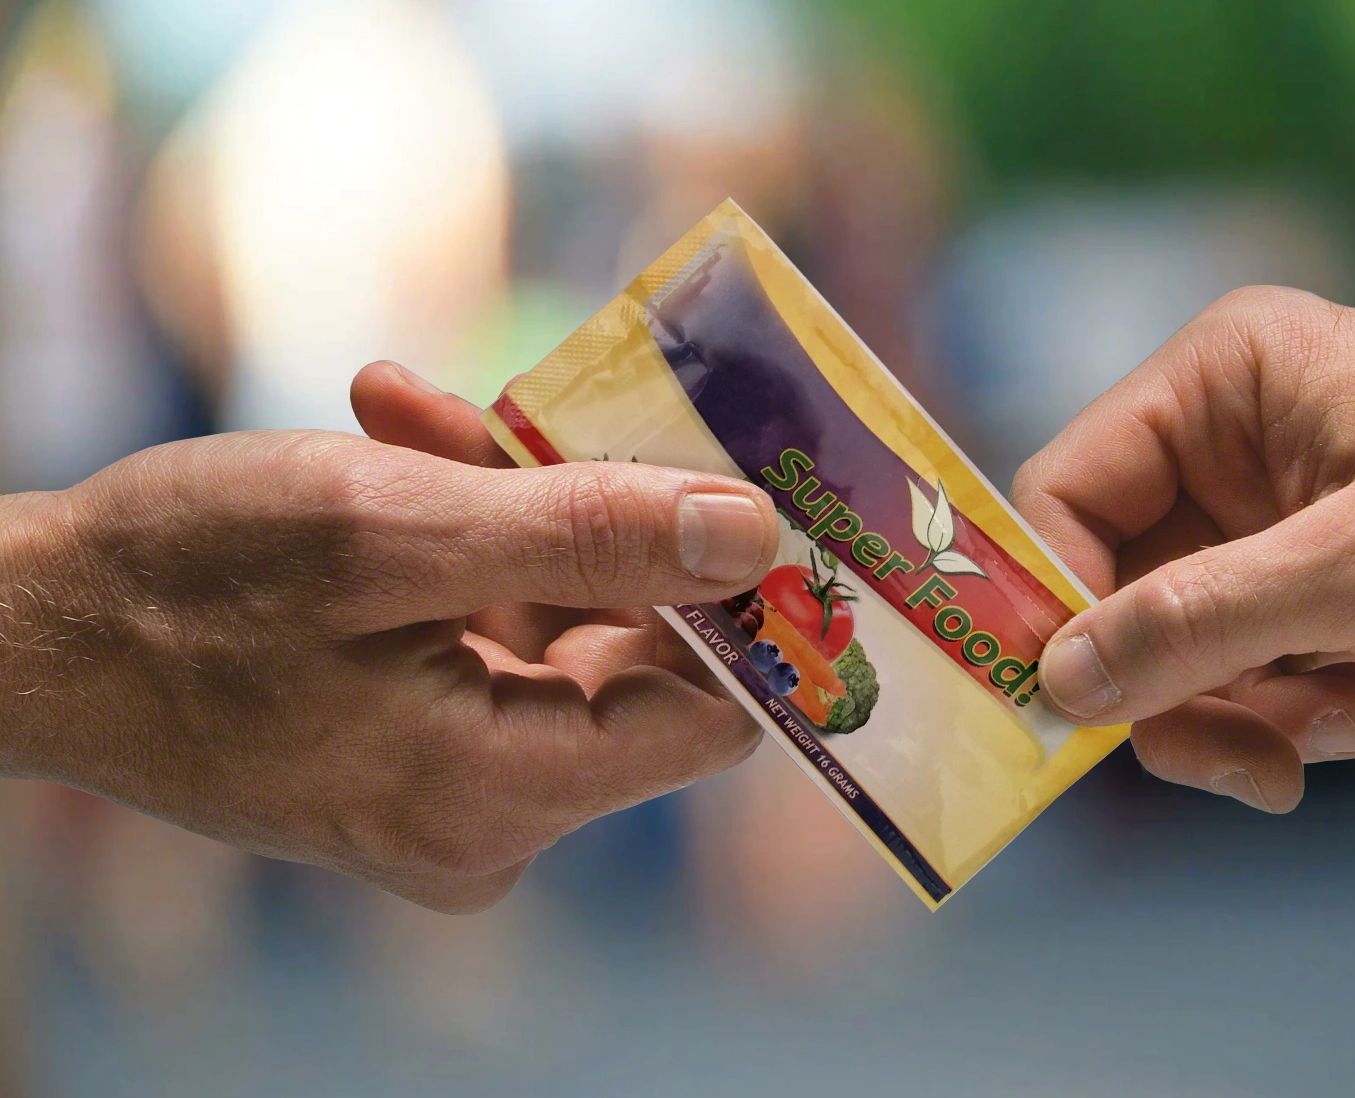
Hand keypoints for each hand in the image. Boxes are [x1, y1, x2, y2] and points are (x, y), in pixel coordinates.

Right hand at [0, 365, 777, 910]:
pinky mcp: (420, 752)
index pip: (709, 716)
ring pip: (558, 625)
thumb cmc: (183, 582)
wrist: (34, 634)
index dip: (733, 604)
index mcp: (500, 794)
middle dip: (590, 519)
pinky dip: (465, 545)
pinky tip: (398, 447)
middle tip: (521, 412)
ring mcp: (455, 791)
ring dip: (512, 508)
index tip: (721, 481)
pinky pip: (491, 637)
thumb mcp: (392, 530)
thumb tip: (754, 537)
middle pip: (631, 655)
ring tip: (412, 419)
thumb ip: (588, 535)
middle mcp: (494, 820)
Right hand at [1012, 287, 1354, 811]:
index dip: (1055, 598)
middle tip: (1234, 760)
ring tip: (1335, 728)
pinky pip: (1224, 670)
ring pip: (1164, 645)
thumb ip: (1203, 620)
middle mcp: (1225, 440)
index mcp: (1226, 379)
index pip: (1070, 487)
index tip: (1075, 705)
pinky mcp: (1296, 588)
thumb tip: (1058, 680)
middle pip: (1110, 585)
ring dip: (1231, 713)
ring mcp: (1259, 519)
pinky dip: (1273, 717)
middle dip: (1169, 684)